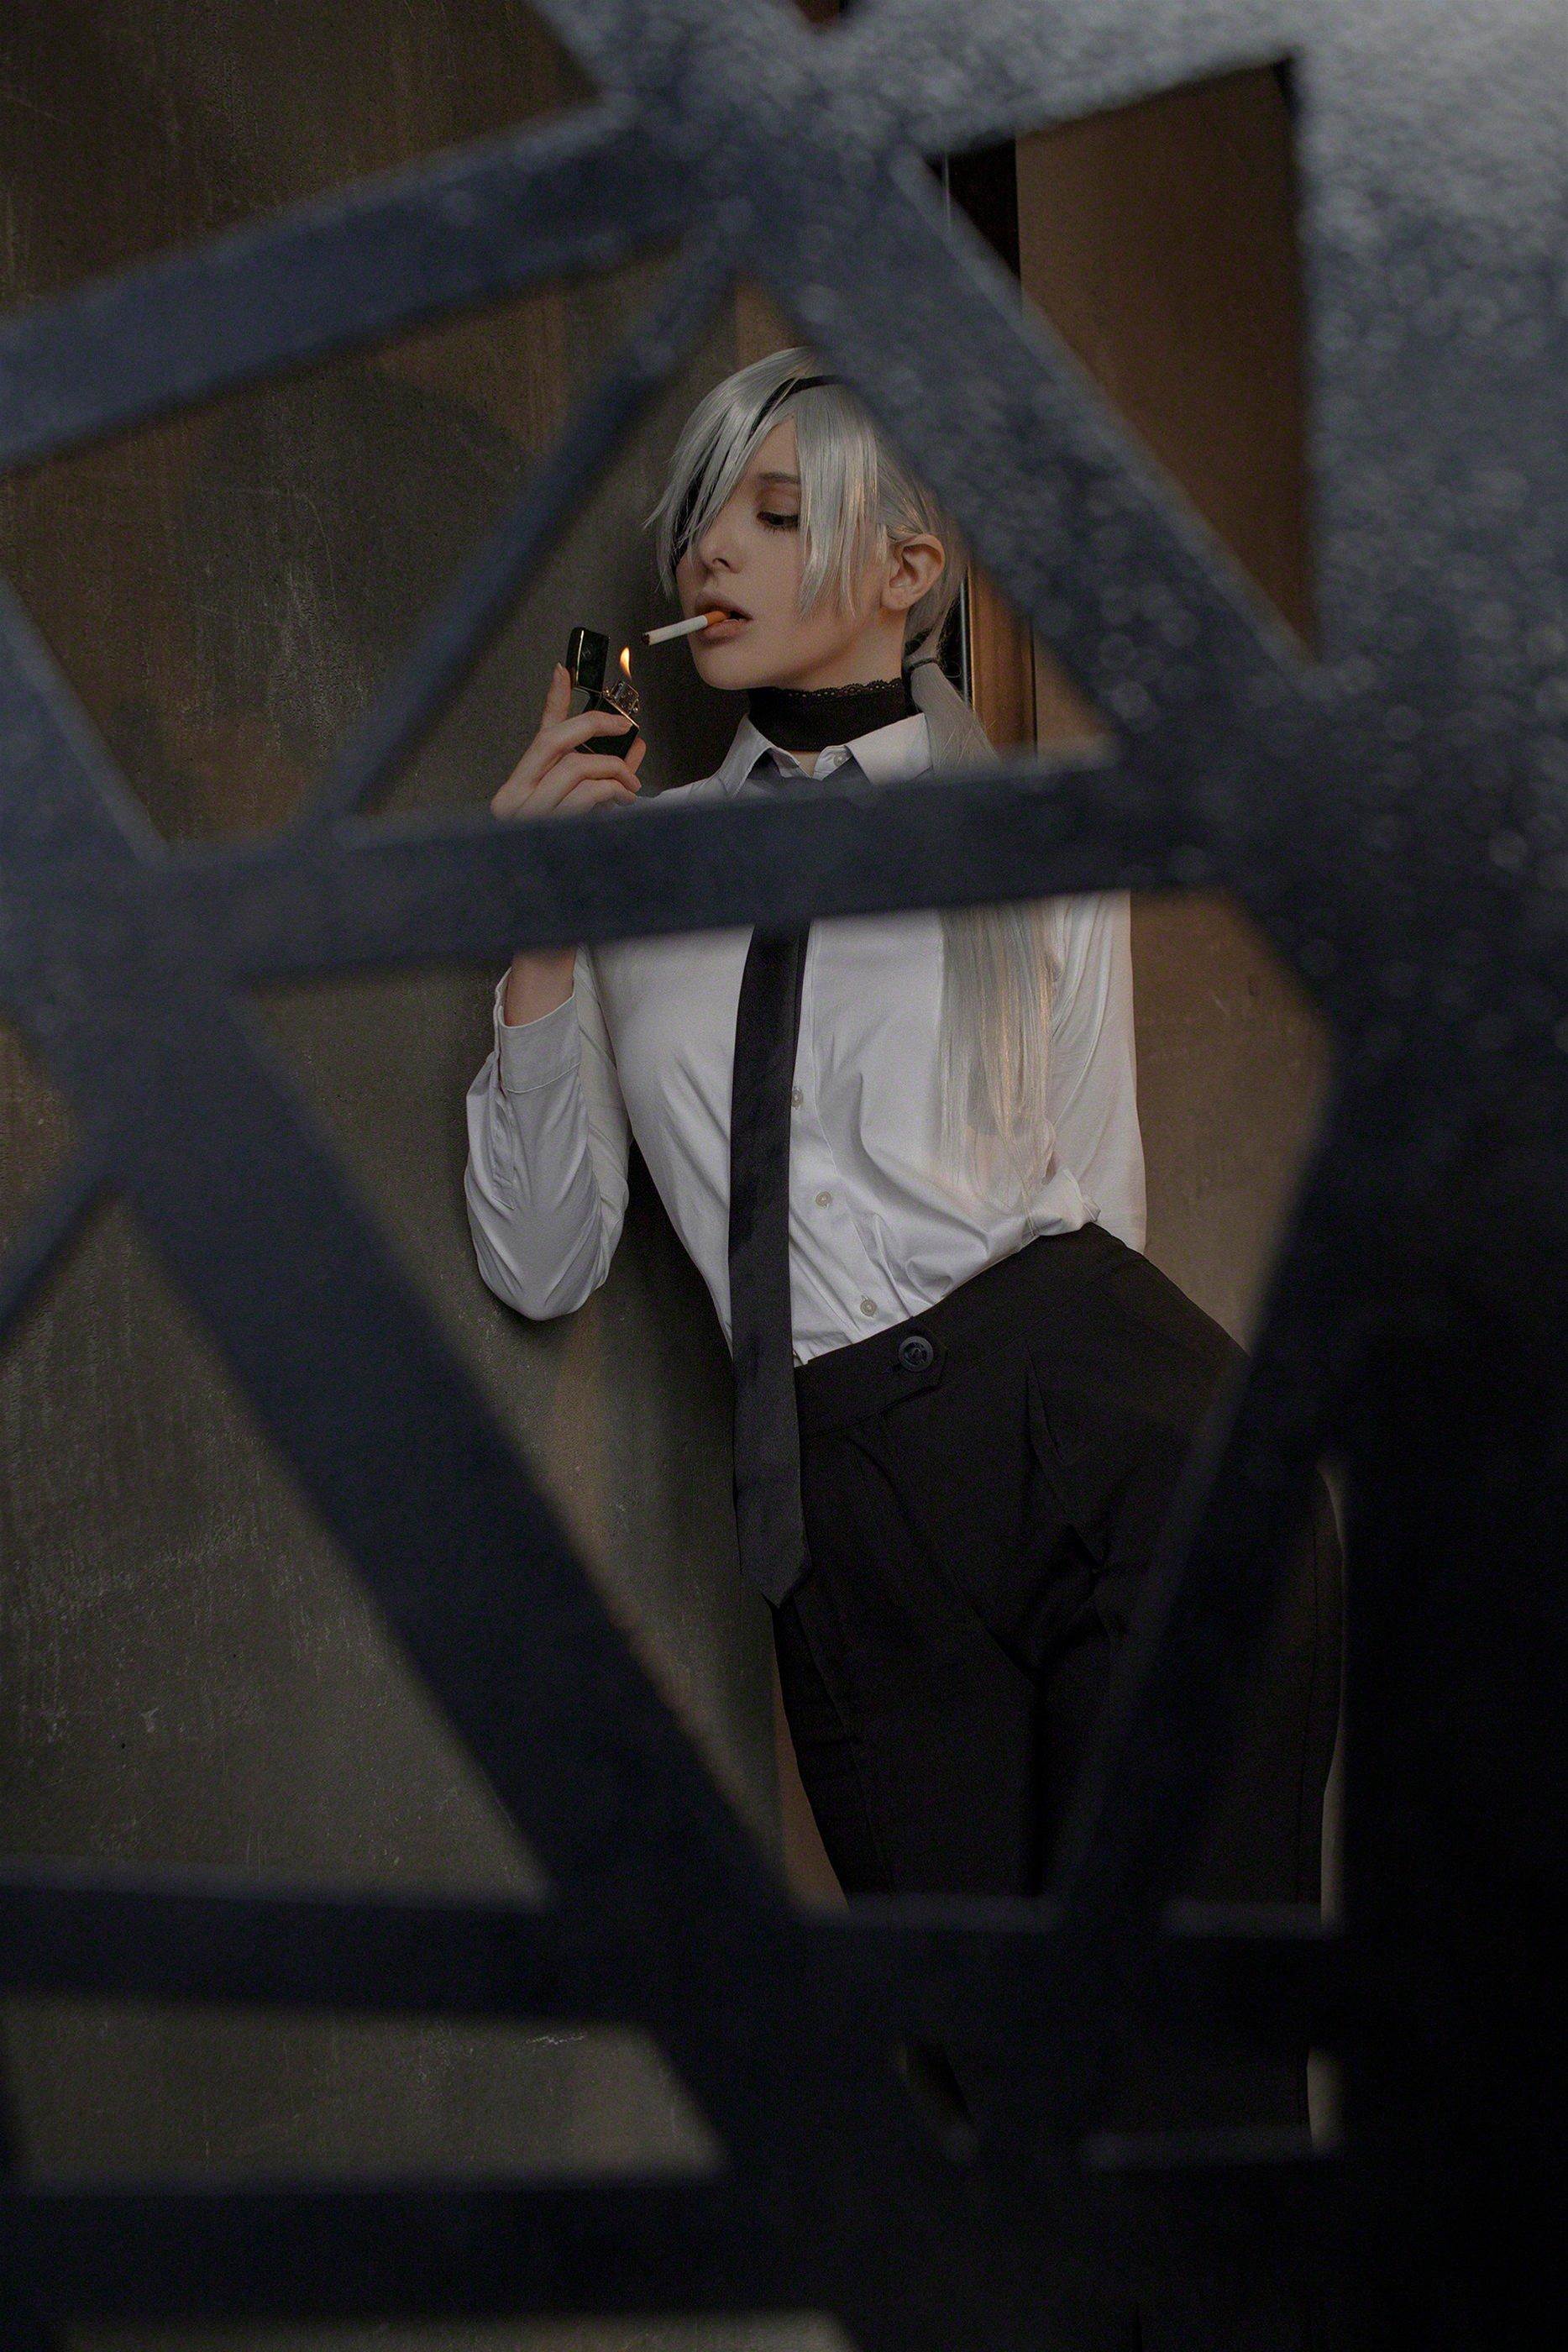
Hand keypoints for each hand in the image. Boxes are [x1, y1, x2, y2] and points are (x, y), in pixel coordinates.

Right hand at [495, 663, 646, 1021]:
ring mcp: (524, 818)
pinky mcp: (542, 832)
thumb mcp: (585, 823)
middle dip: (597, 724)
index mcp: (515, 795)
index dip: (554, 701)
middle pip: (555, 741)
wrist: (543, 940)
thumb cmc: (564, 883)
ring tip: (631, 789)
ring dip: (615, 771)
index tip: (566, 668)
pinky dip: (612, 791)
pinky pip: (584, 795)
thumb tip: (629, 752)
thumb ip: (601, 787)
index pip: (536, 737)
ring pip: (576, 767)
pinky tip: (624, 801)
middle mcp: (512, 801)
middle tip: (627, 726)